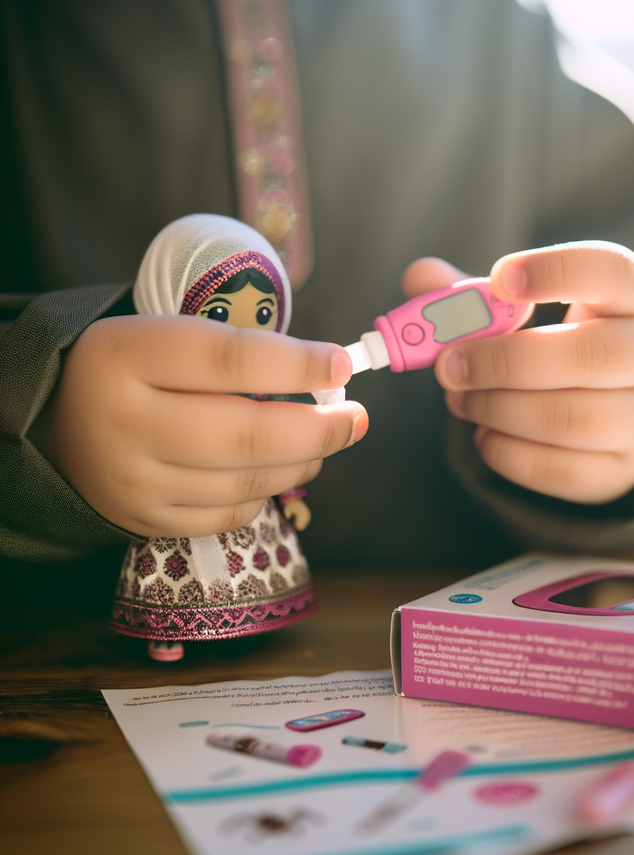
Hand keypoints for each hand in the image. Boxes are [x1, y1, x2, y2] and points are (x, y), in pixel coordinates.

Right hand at [42, 315, 365, 535]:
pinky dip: (264, 493)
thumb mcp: (166, 335)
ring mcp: (132, 479)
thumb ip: (237, 349)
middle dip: (318, 429)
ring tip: (324, 441)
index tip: (342, 364)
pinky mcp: (143, 519)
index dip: (298, 364)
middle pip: (246, 435)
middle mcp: (125, 420)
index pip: (230, 359)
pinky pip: (226, 515)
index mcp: (127, 354)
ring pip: (243, 481)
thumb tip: (327, 370)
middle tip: (355, 418)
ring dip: (301, 462)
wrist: (57, 421)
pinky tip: (277, 470)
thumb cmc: (135, 369)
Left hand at [402, 243, 633, 503]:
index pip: (610, 271)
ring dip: (499, 409)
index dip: (556, 272)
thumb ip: (475, 294)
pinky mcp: (622, 468)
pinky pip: (562, 470)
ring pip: (570, 419)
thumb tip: (420, 279)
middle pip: (587, 356)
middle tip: (448, 366)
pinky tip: (484, 434)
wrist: (615, 405)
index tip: (499, 279)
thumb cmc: (560, 343)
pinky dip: (509, 453)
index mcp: (628, 296)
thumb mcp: (528, 310)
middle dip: (504, 362)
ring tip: (460, 400)